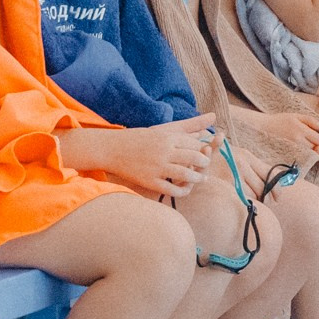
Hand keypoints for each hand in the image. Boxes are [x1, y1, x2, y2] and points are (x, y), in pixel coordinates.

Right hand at [64, 121, 216, 195]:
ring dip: (197, 178)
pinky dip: (182, 191)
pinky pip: (172, 189)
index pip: (194, 144)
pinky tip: (185, 189)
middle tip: (206, 166)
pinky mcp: (149, 181)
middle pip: (194, 157)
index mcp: (167, 137)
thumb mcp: (161, 130)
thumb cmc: (138, 138)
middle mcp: (164, 151)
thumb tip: (206, 128)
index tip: (206, 153)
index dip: (203, 150)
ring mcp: (157, 167)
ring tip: (200, 179)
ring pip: (186, 175)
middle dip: (204, 163)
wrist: (112, 149)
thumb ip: (185, 129)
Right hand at [269, 113, 318, 154]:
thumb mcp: (296, 116)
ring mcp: (292, 150)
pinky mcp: (288, 156)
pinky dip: (303, 156)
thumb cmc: (280, 120)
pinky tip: (300, 151)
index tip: (314, 135)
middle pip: (316, 149)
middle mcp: (297, 141)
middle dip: (316, 146)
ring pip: (310, 155)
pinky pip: (301, 159)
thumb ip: (311, 120)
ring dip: (310, 151)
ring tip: (304, 146)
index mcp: (300, 130)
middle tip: (309, 141)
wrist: (263, 128)